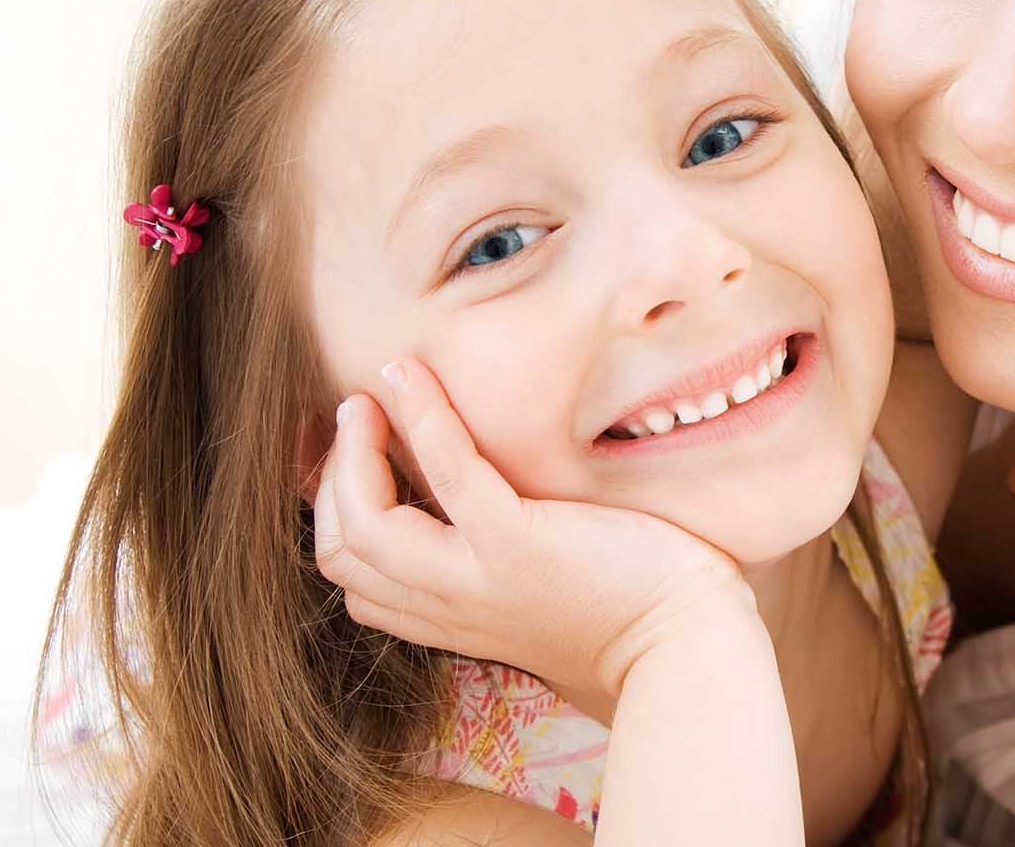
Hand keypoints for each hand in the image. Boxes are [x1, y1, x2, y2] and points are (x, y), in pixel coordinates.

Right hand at [311, 357, 751, 702]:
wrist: (685, 640)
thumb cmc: (626, 605)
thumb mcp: (535, 591)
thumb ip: (492, 561)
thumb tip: (471, 501)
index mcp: (450, 616)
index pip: (352, 575)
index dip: (333, 510)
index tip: (352, 456)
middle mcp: (451, 604)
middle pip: (340, 551)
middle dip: (329, 478)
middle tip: (355, 419)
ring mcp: (478, 577)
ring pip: (362, 525)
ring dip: (351, 450)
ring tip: (370, 397)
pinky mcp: (519, 544)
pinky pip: (447, 471)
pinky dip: (419, 414)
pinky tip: (410, 374)